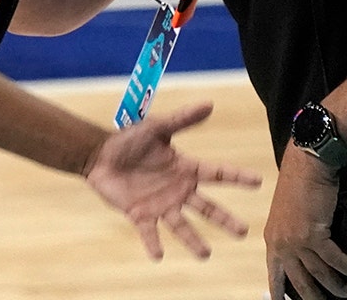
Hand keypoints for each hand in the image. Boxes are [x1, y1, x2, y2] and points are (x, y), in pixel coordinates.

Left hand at [83, 101, 262, 259]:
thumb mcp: (156, 127)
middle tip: (243, 232)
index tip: (259, 181)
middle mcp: (179, 191)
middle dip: (225, 220)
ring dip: (193, 241)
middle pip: (207, 208)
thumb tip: (209, 104)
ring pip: (182, 226)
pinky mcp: (140, 215)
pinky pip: (149, 232)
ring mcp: (161, 205)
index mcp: (186, 169)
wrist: (99, 155)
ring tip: (205, 254)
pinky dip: (153, 243)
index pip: (217, 174)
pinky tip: (158, 255)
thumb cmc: (129, 140)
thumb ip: (182, 119)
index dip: (237, 177)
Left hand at [264, 147, 346, 299]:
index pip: (274, 273)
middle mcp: (281, 243)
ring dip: (337, 285)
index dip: (278, 292)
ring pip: (321, 274)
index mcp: (272, 240)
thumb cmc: (299, 189)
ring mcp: (296, 240)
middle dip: (314, 296)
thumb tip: (307, 260)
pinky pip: (335, 260)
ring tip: (345, 292)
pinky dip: (346, 268)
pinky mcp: (313, 234)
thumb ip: (294, 239)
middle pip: (300, 281)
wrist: (305, 167)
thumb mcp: (289, 218)